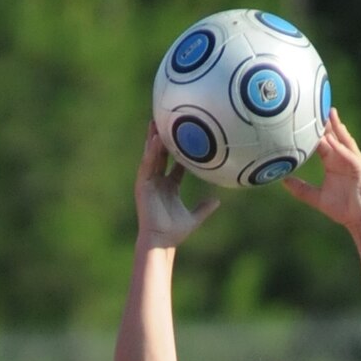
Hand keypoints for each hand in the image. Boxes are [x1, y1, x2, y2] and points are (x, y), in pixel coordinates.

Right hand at [135, 121, 220, 246]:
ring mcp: (149, 182)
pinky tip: (153, 140)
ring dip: (153, 139)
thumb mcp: (194, 217)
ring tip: (155, 121)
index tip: (186, 135)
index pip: (175, 163)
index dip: (180, 150)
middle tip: (166, 119)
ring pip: (151, 156)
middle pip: (161, 154)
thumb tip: (217, 200)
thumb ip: (204, 208)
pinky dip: (150, 152)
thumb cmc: (175, 232)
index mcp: (169, 186)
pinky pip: (147, 164)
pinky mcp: (142, 185)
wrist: (161, 241)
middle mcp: (158, 181)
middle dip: (163, 138)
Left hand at [282, 109, 360, 231]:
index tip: (303, 116)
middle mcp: (343, 158)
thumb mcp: (317, 198)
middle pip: (334, 135)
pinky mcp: (360, 169)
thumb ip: (301, 189)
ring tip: (329, 113)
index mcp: (333, 162)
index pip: (322, 141)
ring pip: (344, 140)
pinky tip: (333, 140)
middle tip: (317, 102)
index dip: (314, 130)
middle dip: (327, 121)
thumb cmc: (342, 209)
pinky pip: (349, 155)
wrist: (360, 221)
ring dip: (337, 127)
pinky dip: (341, 147)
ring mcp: (353, 161)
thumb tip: (283, 181)